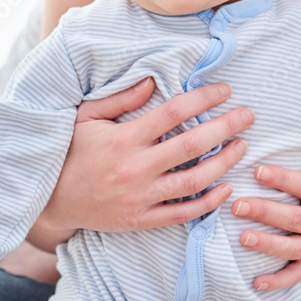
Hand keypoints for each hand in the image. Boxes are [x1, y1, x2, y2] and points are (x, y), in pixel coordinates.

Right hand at [34, 77, 253, 234]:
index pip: (173, 112)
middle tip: (248, 115)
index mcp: (124, 138)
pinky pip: (183, 212)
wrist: (52, 202)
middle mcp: (135, 167)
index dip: (204, 98)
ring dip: (225, 162)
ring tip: (242, 146)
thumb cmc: (72, 153)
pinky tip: (225, 187)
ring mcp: (140, 196)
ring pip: (194, 180)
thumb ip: (121, 99)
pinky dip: (209, 202)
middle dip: (226, 126)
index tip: (225, 90)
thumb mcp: (86, 118)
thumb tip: (153, 80)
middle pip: (192, 144)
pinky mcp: (142, 220)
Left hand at [232, 123, 300, 291]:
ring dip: (266, 244)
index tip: (256, 170)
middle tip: (236, 205)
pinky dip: (276, 281)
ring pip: (292, 248)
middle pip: (294, 219)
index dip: (282, 179)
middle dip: (265, 212)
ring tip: (241, 237)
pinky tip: (255, 282)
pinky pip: (294, 275)